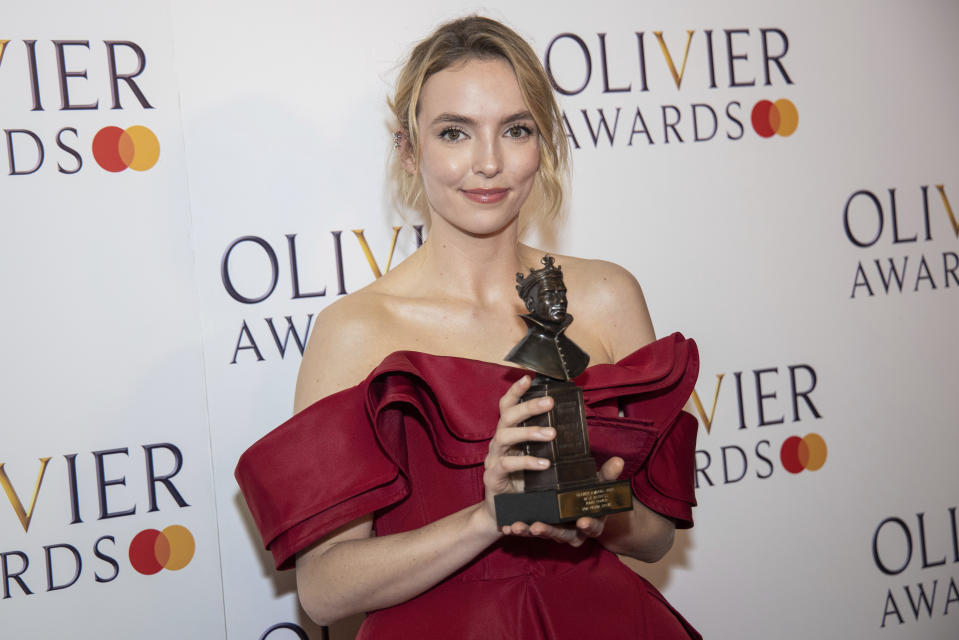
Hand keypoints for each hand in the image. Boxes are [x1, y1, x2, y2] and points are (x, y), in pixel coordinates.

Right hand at [482, 375, 555, 526]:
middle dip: (527, 407)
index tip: (528, 378)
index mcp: (509, 435)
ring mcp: (493, 459)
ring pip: (505, 436)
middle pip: (507, 417)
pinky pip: (507, 465)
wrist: (507, 515)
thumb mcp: (543, 463)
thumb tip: (593, 445)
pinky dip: (526, 462)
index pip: (508, 407)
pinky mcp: (493, 477)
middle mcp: (499, 443)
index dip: (516, 391)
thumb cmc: (527, 485)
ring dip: (528, 432)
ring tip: (551, 434)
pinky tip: (544, 463)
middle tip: (549, 402)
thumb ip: (557, 450)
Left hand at [503, 456, 625, 546]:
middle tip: (537, 526)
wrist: (579, 502)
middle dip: (550, 531)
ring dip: (529, 531)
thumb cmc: (590, 492)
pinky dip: (519, 530)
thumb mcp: (599, 484)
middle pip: (563, 535)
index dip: (588, 525)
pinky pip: (529, 531)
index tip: (582, 521)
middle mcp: (574, 531)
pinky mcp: (541, 528)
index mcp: (591, 522)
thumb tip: (618, 460)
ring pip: (543, 534)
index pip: (593, 527)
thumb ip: (608, 475)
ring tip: (518, 526)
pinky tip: (507, 526)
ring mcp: (557, 532)